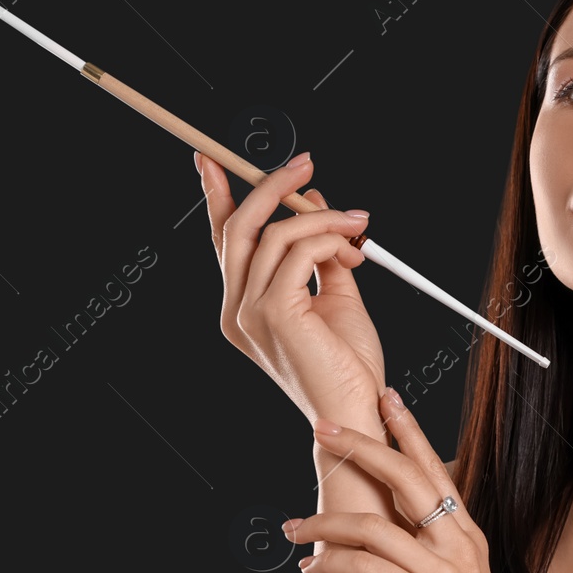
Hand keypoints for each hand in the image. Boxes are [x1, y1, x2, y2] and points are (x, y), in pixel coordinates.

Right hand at [200, 150, 385, 422]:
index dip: (217, 198)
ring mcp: (251, 312)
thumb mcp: (336, 295)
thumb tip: (314, 203)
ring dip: (324, 217)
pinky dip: (330, 239)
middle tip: (305, 164)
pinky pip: (300, 251)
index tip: (214, 161)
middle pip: (239, 227)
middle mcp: (237, 310)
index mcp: (244, 307)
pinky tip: (352, 250)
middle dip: (270, 186)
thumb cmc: (348, 365)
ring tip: (358, 224)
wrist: (358, 411)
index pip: (225, 242)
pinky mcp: (274, 313)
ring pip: (276, 233)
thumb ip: (322, 252)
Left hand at [283, 388, 526, 572]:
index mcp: (467, 536)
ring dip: (323, 521)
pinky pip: (364, 565)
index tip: (384, 399)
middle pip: (404, 475)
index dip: (409, 431)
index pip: (435, 468)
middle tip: (322, 428)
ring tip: (292, 528)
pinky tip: (310, 568)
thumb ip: (431, 556)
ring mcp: (442, 570)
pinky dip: (330, 562)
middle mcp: (459, 543)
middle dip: (360, 445)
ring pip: (372, 522)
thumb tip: (390, 535)